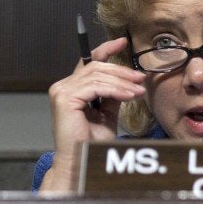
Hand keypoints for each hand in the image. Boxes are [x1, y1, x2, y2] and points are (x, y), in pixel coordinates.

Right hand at [41, 37, 144, 191]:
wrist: (81, 161)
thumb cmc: (91, 141)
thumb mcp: (108, 112)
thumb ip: (113, 94)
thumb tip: (128, 80)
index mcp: (72, 87)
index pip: (89, 61)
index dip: (106, 49)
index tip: (123, 42)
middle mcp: (63, 86)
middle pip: (96, 67)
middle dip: (122, 71)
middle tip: (141, 78)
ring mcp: (61, 91)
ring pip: (98, 76)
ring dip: (123, 82)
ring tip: (139, 91)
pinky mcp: (65, 98)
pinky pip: (96, 87)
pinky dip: (116, 90)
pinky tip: (129, 96)